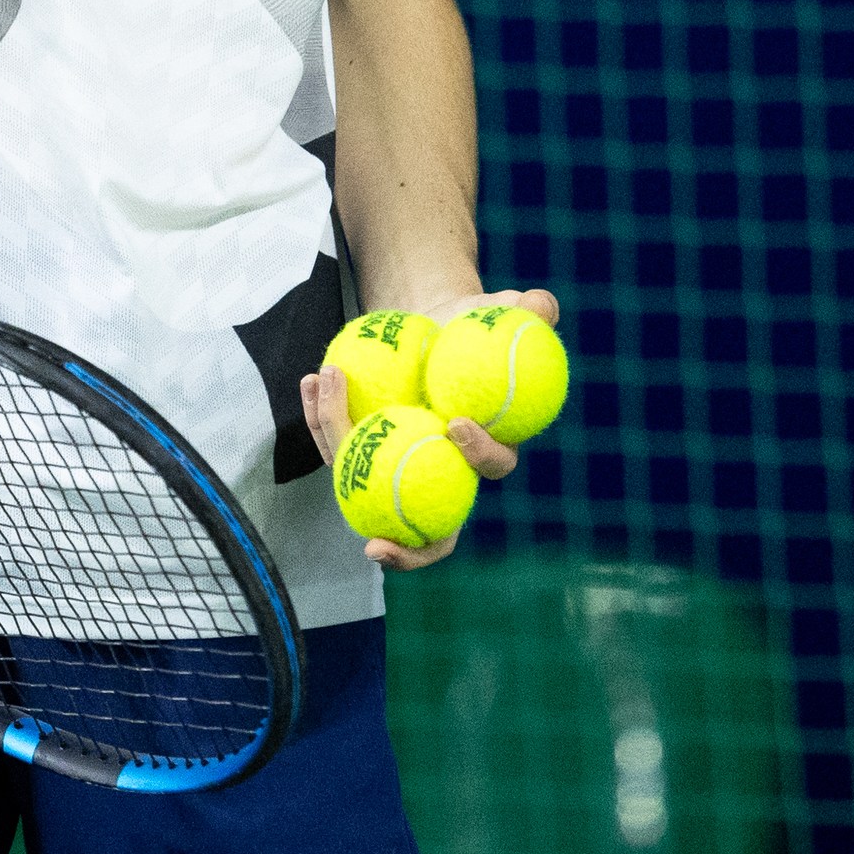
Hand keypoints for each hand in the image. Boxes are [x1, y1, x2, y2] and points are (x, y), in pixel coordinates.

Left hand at [300, 286, 557, 571]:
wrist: (434, 324)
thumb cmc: (476, 322)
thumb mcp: (504, 310)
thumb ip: (531, 309)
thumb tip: (542, 304)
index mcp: (485, 447)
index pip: (490, 467)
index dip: (480, 456)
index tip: (456, 422)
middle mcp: (443, 469)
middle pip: (424, 524)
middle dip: (403, 550)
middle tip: (375, 544)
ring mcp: (399, 464)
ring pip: (365, 475)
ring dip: (336, 439)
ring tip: (322, 390)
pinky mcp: (365, 451)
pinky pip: (340, 442)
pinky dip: (321, 414)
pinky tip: (311, 377)